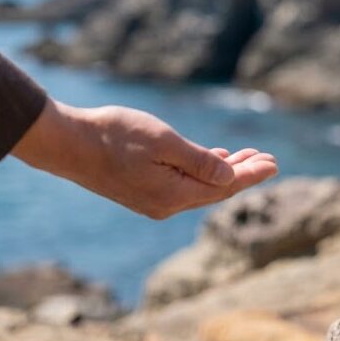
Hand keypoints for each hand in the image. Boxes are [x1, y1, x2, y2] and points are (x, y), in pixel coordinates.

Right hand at [11, 99, 277, 218]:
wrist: (65, 142)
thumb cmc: (114, 135)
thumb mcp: (164, 142)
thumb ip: (200, 162)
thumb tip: (231, 179)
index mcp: (174, 195)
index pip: (225, 188)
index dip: (252, 174)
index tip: (274, 162)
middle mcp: (165, 205)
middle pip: (215, 190)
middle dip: (243, 173)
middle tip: (268, 158)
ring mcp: (151, 200)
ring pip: (199, 187)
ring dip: (223, 171)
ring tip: (247, 157)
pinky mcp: (140, 191)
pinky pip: (182, 184)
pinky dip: (201, 171)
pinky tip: (211, 160)